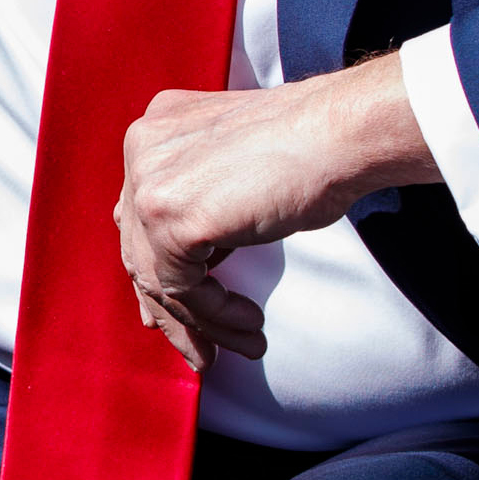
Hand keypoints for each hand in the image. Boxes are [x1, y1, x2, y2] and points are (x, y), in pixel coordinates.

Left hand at [114, 52, 439, 370]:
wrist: (339, 135)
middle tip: (201, 349)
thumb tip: (177, 268)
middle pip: (140, 249)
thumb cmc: (309, 152)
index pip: (139, 216)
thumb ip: (199, 203)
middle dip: (173, 310)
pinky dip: (216, 315)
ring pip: (158, 276)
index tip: (178, 312)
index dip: (156, 270)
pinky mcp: (172, 218)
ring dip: (201, 322)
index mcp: (155, 131)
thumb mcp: (236, 172)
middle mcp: (142, 150)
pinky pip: (183, 289)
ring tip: (244, 344)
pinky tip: (252, 324)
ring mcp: (151, 183)